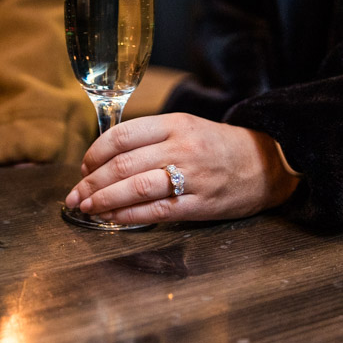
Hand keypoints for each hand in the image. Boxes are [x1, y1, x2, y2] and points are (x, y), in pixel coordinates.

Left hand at [63, 112, 298, 224]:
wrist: (267, 163)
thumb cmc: (218, 146)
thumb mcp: (185, 127)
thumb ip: (149, 138)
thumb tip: (104, 158)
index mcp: (175, 124)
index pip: (123, 135)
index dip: (96, 152)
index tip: (83, 165)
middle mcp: (182, 148)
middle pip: (124, 165)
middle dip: (92, 182)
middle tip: (75, 194)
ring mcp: (192, 177)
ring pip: (136, 188)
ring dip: (105, 200)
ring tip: (86, 207)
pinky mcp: (200, 204)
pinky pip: (156, 212)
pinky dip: (129, 216)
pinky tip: (112, 219)